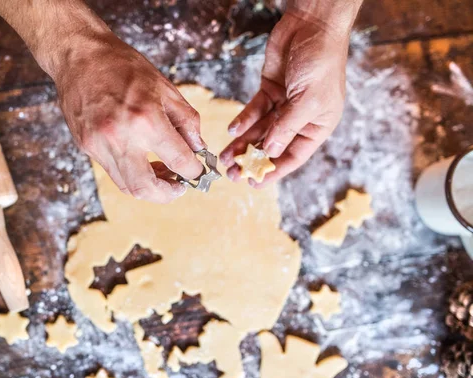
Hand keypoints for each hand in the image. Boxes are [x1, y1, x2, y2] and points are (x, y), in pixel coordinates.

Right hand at [0, 0, 204, 202]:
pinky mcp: (87, 146)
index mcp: (146, 120)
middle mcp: (121, 138)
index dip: (194, 171)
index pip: (179, 162)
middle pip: (146, 188)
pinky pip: (112, 171)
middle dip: (168, 194)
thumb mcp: (166, 88)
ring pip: (127, 185)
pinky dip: (131, 172)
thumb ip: (187, 122)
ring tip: (161, 174)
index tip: (198, 171)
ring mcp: (99, 145)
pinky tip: (140, 159)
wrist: (80, 56)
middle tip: (179, 186)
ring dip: (148, 187)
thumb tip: (198, 149)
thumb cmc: (124, 67)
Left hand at [220, 7, 353, 187]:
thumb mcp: (307, 100)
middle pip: (273, 146)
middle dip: (252, 160)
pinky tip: (231, 132)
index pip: (294, 156)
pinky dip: (242, 121)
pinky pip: (253, 111)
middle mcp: (301, 118)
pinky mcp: (269, 91)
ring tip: (225, 159)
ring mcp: (284, 105)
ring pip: (259, 131)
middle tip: (233, 174)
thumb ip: (286, 128)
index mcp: (318, 125)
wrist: (312, 25)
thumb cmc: (321, 62)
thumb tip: (268, 151)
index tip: (255, 184)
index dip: (274, 171)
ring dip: (242, 145)